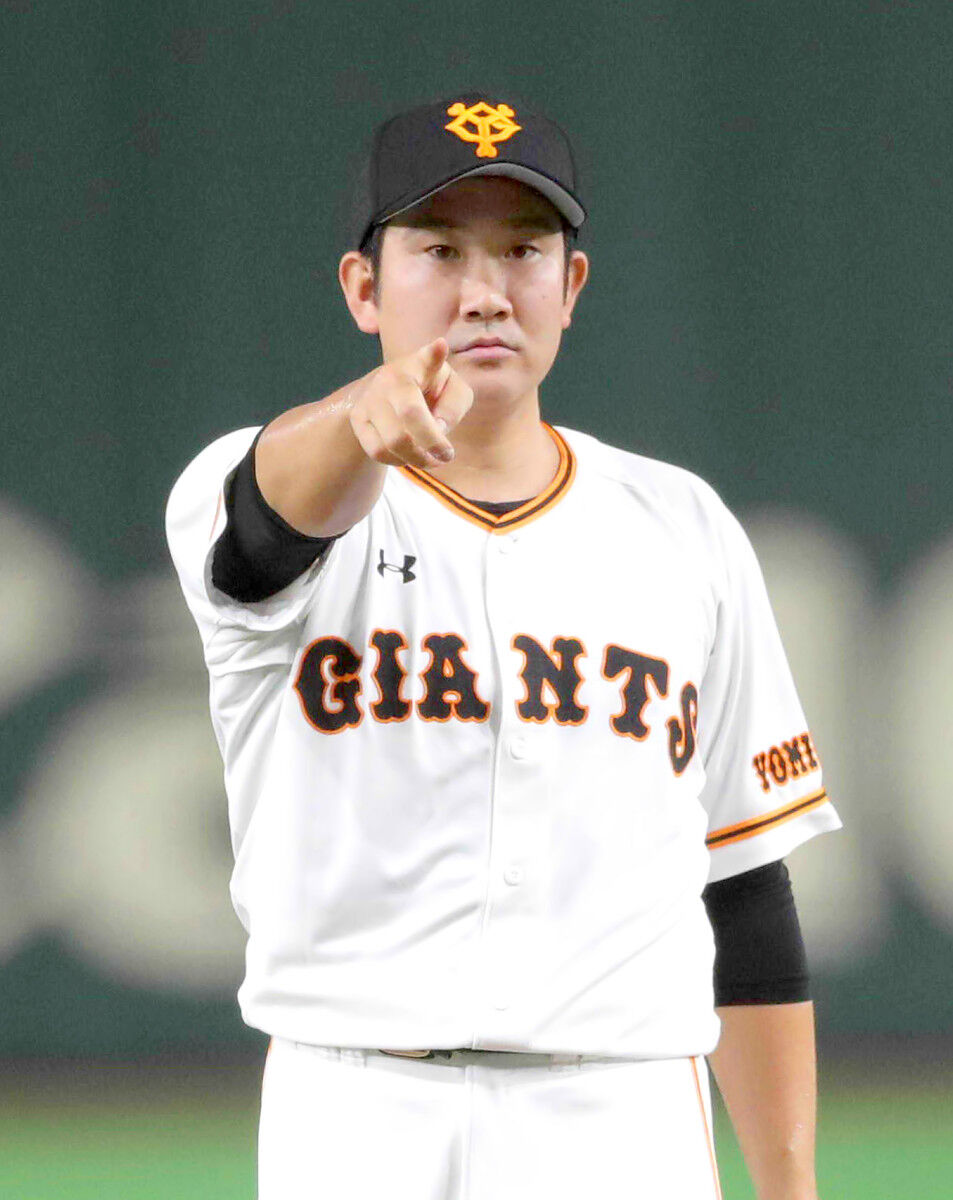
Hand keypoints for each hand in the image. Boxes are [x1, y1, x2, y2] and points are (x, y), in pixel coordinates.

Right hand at [348, 338, 473, 467]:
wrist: (391, 392)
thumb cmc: (431, 390)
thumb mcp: (452, 390)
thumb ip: (454, 406)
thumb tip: (439, 427)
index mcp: (414, 366)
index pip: (424, 362)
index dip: (433, 354)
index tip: (441, 345)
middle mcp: (387, 379)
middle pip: (408, 418)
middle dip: (431, 444)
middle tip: (446, 455)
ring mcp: (369, 399)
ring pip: (391, 442)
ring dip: (416, 457)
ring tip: (430, 458)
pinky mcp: (358, 419)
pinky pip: (377, 451)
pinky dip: (398, 460)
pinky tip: (410, 455)